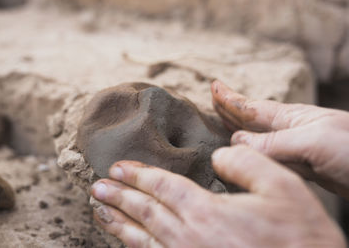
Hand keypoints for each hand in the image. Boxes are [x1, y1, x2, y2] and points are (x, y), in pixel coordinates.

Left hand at [90, 146, 345, 247]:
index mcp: (207, 212)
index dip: (138, 175)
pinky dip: (135, 247)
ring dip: (118, 223)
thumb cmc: (298, 238)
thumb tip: (218, 156)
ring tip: (100, 212)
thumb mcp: (283, 186)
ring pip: (142, 238)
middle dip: (119, 197)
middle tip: (97, 188)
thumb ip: (246, 162)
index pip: (162, 186)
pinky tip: (127, 242)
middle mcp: (189, 238)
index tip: (117, 168)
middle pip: (145, 211)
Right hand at [212, 80, 348, 198]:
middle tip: (214, 100)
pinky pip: (271, 158)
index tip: (213, 87)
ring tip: (226, 124)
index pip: (252, 107)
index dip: (230, 99)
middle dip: (232, 109)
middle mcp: (291, 131)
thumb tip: (235, 141)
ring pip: (260, 138)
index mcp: (292, 119)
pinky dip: (256, 154)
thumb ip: (273, 143)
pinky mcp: (306, 169)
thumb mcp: (312, 142)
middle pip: (253, 118)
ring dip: (240, 130)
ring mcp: (298, 149)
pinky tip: (254, 155)